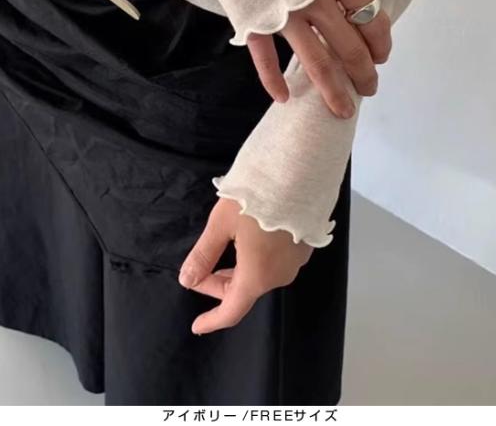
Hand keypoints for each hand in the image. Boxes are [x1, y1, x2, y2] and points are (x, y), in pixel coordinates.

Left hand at [178, 198, 313, 334]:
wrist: (299, 170)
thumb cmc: (255, 197)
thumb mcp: (221, 224)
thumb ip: (204, 254)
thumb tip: (187, 279)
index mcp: (257, 276)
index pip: (232, 310)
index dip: (212, 319)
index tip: (196, 325)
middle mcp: (280, 275)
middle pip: (247, 289)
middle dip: (221, 283)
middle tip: (200, 267)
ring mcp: (297, 260)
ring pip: (263, 274)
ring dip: (241, 269)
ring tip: (226, 249)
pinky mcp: (308, 243)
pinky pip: (278, 260)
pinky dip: (260, 258)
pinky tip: (252, 237)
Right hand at [247, 0, 393, 118]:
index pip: (371, 17)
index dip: (381, 41)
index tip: (382, 55)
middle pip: (349, 46)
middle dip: (364, 73)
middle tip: (370, 88)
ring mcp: (281, 10)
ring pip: (315, 61)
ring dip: (333, 90)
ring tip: (343, 109)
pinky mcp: (251, 16)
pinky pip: (264, 58)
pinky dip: (273, 80)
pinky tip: (284, 98)